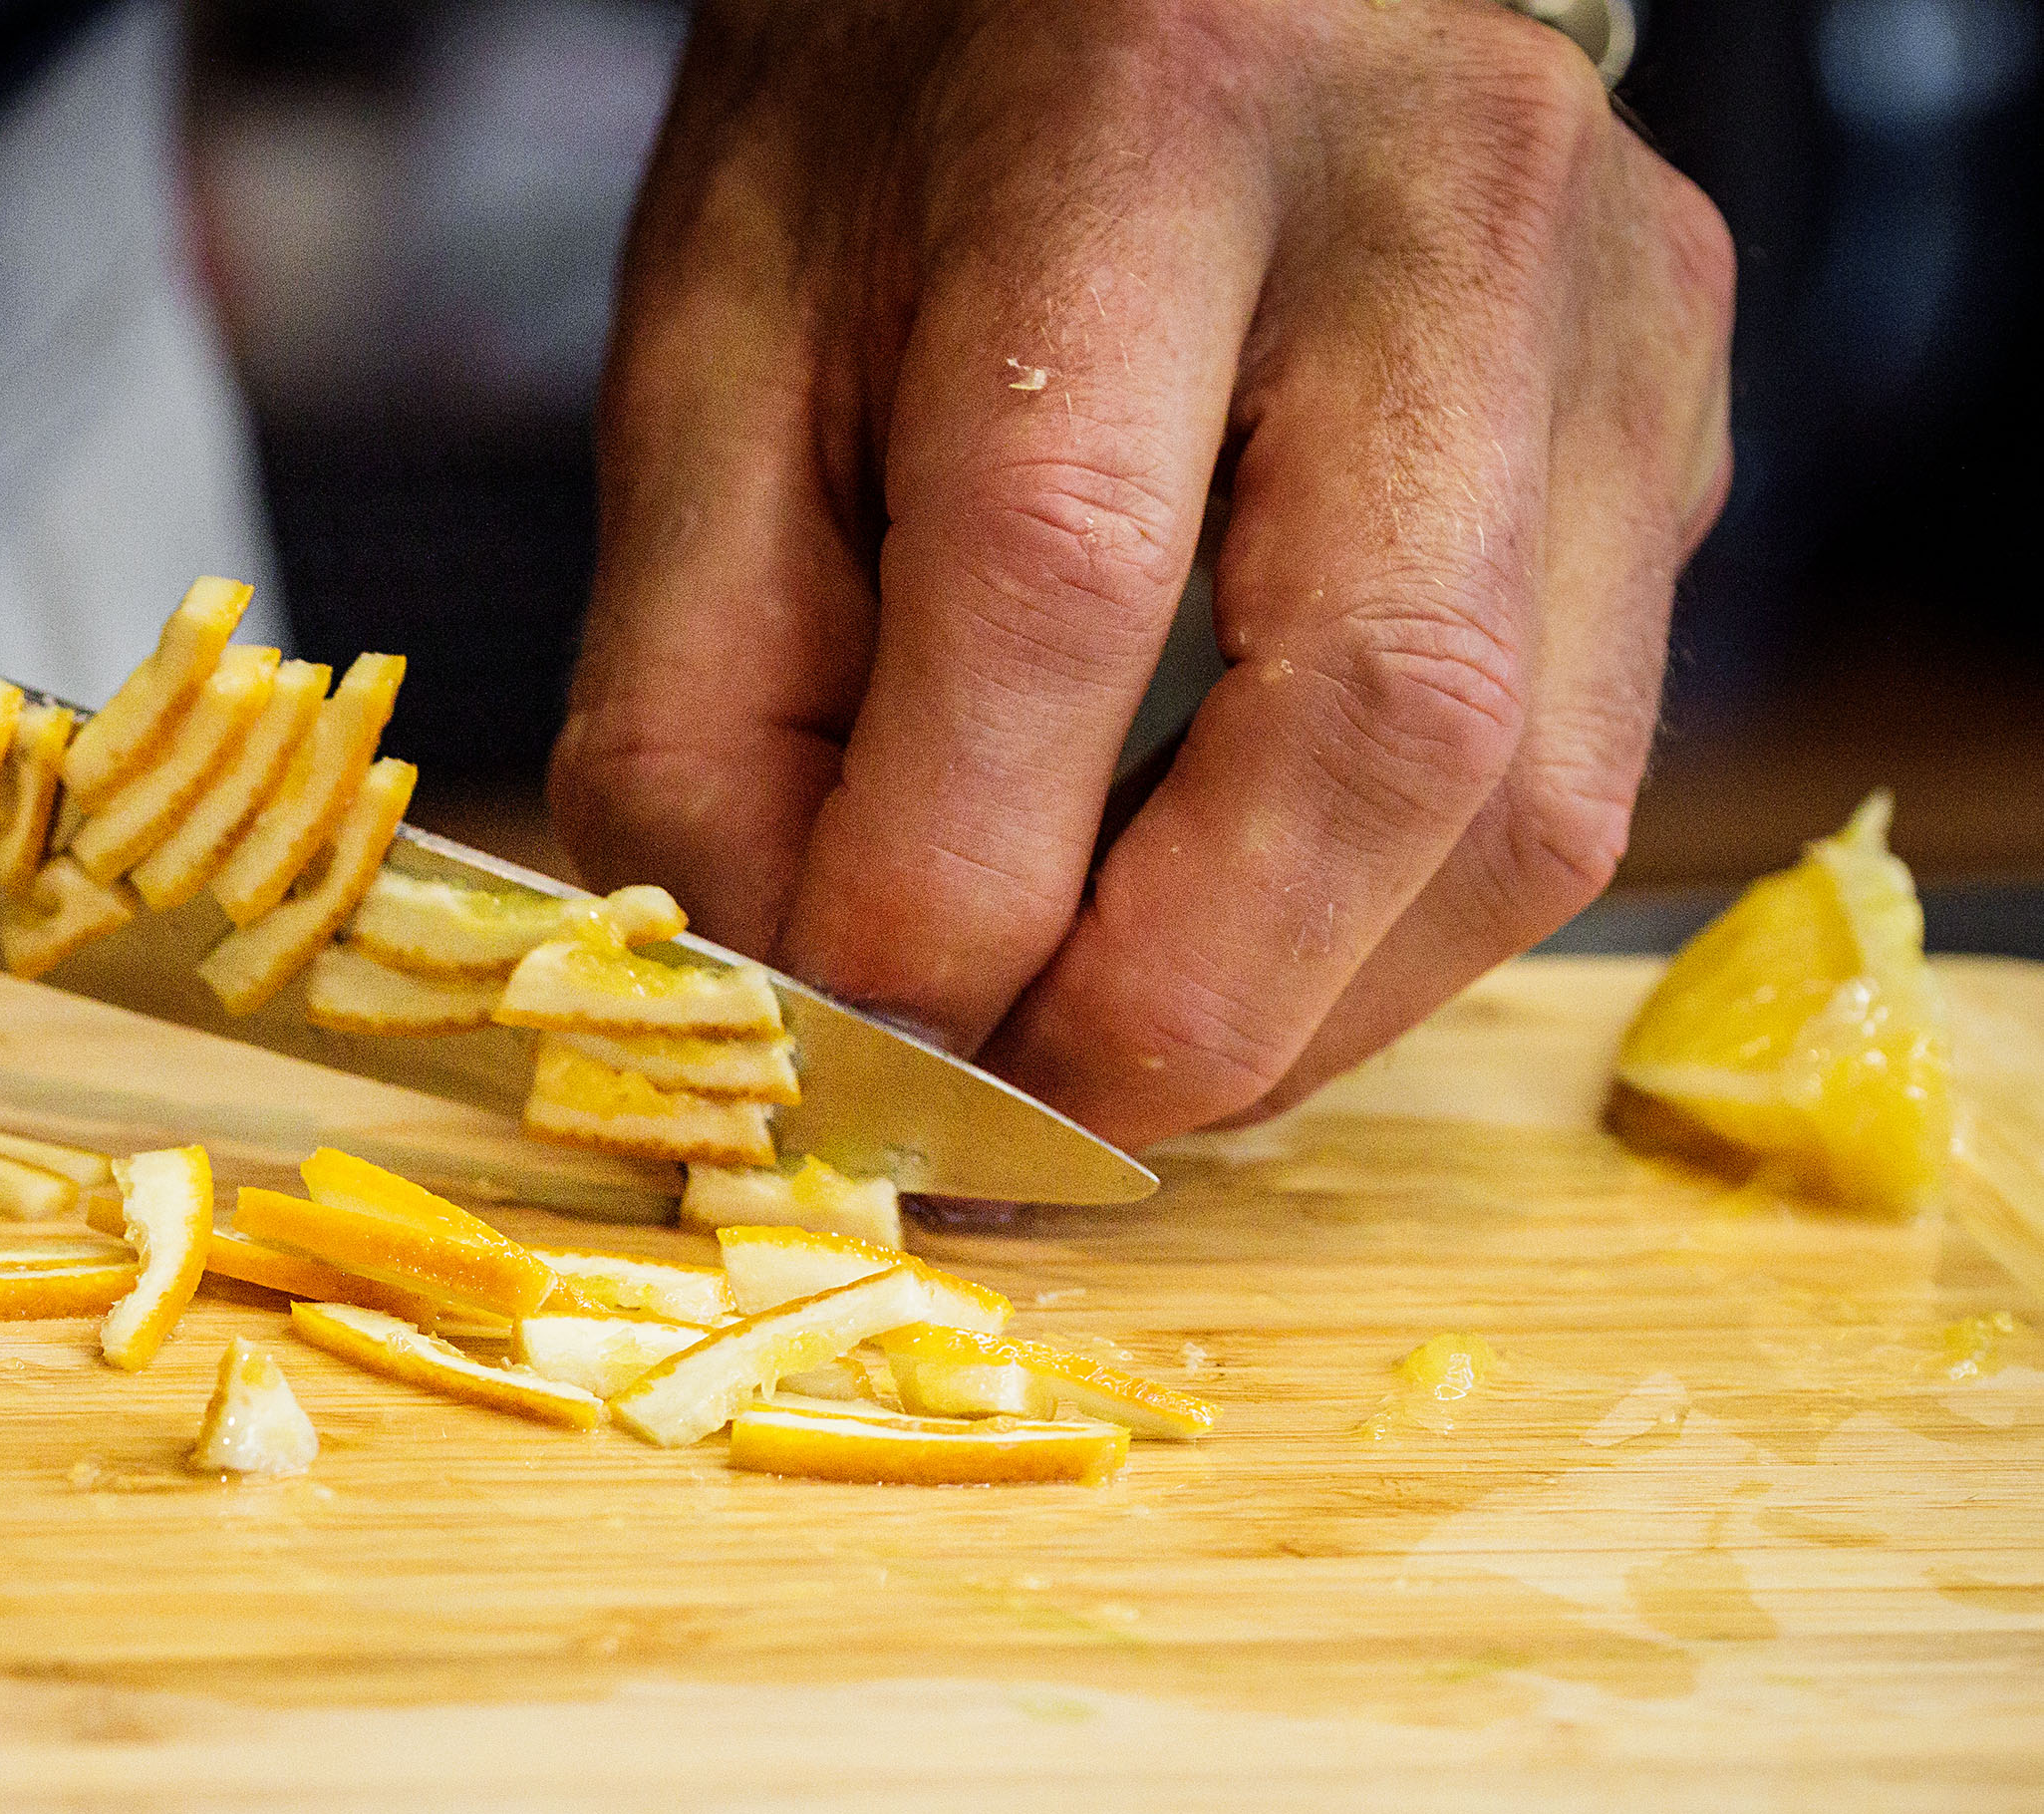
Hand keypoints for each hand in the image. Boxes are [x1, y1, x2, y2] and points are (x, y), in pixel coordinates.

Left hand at [551, 0, 1733, 1146]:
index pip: (1062, 586)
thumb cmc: (900, 152)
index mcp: (1140, 128)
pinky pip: (1573, 788)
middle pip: (1372, 723)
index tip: (834, 1047)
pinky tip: (1229, 945)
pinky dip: (1378, 940)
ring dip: (1289, 1020)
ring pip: (1524, 808)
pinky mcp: (1672, 433)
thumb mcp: (712, 366)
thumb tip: (800, 1012)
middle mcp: (1442, 207)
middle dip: (1159, 1015)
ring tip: (1094, 1056)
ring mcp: (1609, 327)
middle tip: (990, 1121)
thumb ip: (704, 697)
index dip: (938, 894)